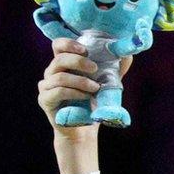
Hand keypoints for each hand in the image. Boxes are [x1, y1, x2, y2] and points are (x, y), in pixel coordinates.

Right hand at [40, 39, 124, 173]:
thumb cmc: (93, 104)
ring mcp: (46, 86)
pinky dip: (74, 92)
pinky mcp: (45, 100)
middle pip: (59, 59)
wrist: (84, 130)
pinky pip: (57, 92)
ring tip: (96, 87)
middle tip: (95, 68)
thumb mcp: (106, 84)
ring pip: (59, 77)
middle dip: (79, 61)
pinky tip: (86, 96)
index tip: (85, 49)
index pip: (58, 46)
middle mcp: (51, 73)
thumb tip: (127, 54)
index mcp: (64, 65)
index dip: (69, 44)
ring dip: (80, 80)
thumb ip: (113, 69)